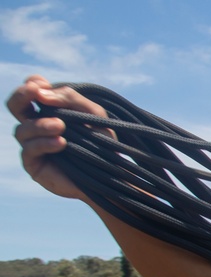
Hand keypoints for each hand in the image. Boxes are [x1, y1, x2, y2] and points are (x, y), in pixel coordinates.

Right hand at [7, 75, 110, 201]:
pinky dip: (44, 144)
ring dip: (40, 125)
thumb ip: (71, 99)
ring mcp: (33, 146)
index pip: (31, 91)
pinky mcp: (34, 165)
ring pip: (22, 129)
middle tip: (35, 92)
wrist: (111, 175)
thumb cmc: (102, 143)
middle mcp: (37, 126)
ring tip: (61, 126)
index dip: (32, 84)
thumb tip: (42, 94)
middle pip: (15, 106)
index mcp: (50, 111)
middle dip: (21, 96)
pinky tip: (61, 143)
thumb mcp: (93, 115)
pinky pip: (29, 150)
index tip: (42, 84)